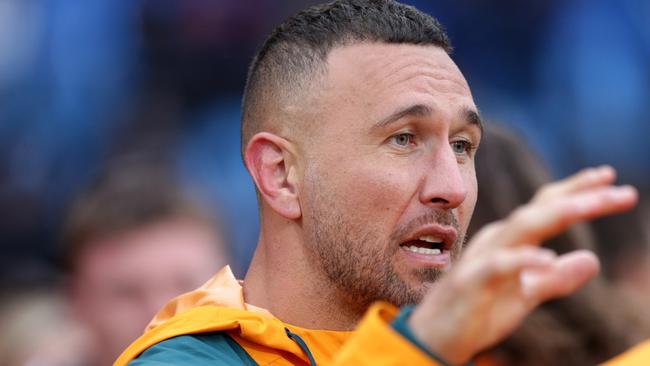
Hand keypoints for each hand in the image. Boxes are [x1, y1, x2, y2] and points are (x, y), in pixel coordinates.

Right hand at [408, 166, 636, 364]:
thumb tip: (592, 259)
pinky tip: (548, 258)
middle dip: (580, 197)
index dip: (575, 189)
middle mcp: (496, 241)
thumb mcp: (525, 295)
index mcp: (509, 241)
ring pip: (520, 228)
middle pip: (539, 211)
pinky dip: (522, 260)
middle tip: (621, 191)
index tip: (608, 175)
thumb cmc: (477, 311)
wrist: (434, 336)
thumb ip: (556, 278)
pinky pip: (497, 266)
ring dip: (556, 214)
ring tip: (591, 206)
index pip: (545, 207)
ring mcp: (481, 259)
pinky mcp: (469, 282)